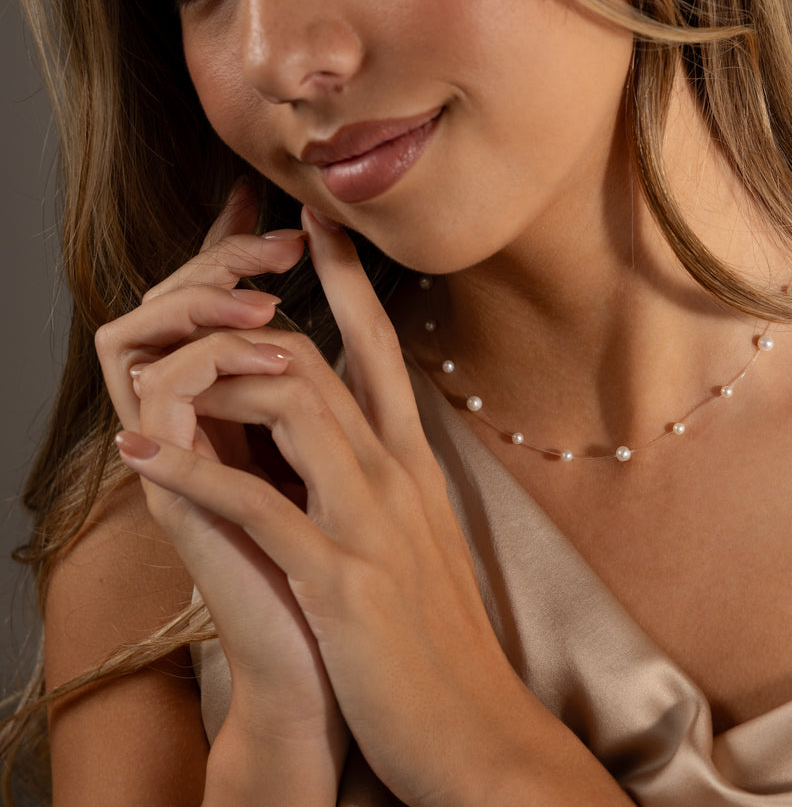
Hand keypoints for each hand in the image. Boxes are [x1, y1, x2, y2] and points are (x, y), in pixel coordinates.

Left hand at [114, 209, 561, 806]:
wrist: (480, 730)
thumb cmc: (443, 636)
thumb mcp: (423, 539)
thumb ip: (390, 481)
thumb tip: (358, 439)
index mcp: (414, 465)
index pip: (380, 351)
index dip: (348, 281)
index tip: (318, 225)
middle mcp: (396, 476)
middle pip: (319, 360)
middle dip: (253, 314)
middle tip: (206, 290)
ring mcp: (371, 524)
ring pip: (291, 406)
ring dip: (215, 382)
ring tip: (161, 382)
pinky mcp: (341, 581)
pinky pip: (260, 505)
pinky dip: (195, 472)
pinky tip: (145, 454)